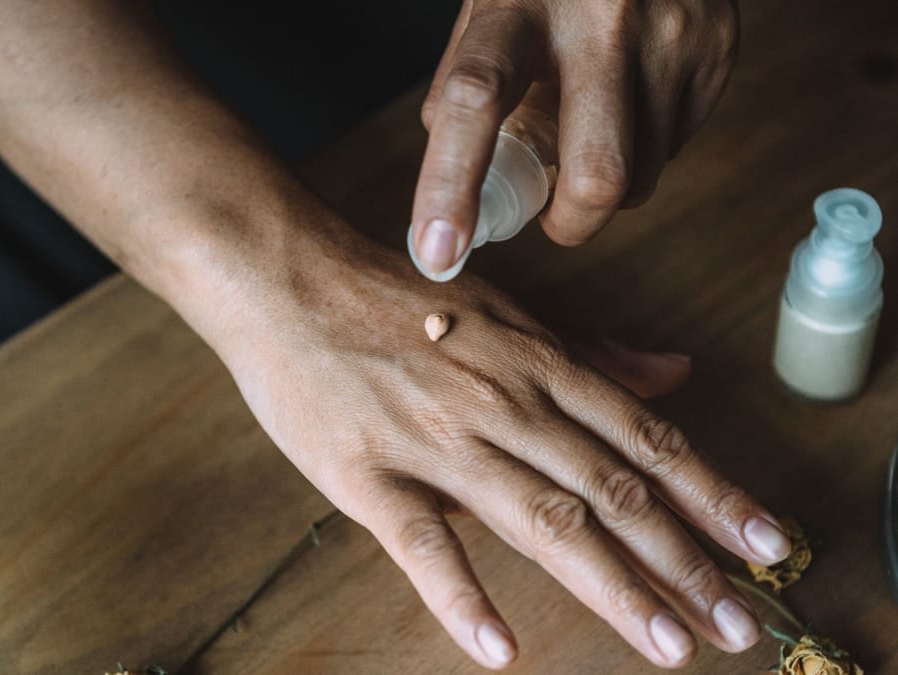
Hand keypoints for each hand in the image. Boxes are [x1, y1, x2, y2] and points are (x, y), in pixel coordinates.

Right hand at [211, 222, 788, 669]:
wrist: (293, 283)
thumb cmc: (401, 301)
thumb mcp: (510, 314)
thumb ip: (593, 352)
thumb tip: (675, 371)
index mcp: (539, 364)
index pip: (645, 439)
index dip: (712, 495)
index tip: (766, 543)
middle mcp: (504, 403)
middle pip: (611, 491)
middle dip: (683, 561)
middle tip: (736, 623)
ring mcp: (437, 441)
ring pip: (541, 521)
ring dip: (612, 589)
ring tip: (667, 646)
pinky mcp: (370, 475)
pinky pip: (421, 545)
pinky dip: (462, 599)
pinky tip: (501, 649)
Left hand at [411, 0, 737, 274]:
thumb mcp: (494, 7)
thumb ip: (466, 82)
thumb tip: (450, 181)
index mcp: (519, 3)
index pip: (476, 99)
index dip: (450, 184)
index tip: (437, 253)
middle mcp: (601, 18)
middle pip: (597, 174)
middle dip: (573, 224)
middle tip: (555, 219)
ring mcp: (671, 35)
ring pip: (642, 176)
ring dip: (610, 184)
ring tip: (596, 128)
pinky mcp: (716, 52)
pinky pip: (675, 147)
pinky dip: (645, 148)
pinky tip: (634, 100)